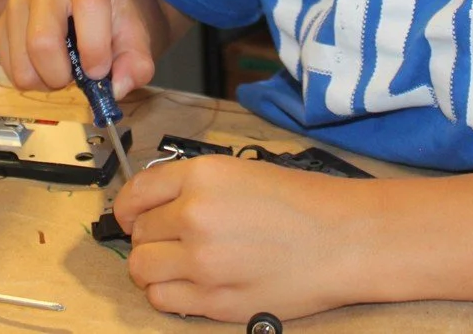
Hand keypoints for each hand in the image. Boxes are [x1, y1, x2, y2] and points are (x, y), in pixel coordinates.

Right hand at [0, 0, 155, 96]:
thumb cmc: (111, 20)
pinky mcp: (1, 24)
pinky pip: (8, 69)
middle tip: (78, 76)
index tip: (100, 71)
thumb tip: (117, 88)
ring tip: (63, 69)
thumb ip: (137, 65)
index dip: (95, 48)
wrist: (91, 5)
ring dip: (45, 82)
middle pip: (41, 42)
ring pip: (22, 64)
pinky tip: (47, 66)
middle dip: (62, 75)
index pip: (88, 7)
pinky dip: (31, 79)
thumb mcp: (135, 39)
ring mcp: (18, 3)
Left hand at [115, 156, 363, 321]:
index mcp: (202, 177)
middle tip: (171, 237)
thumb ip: (192, 184)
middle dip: (148, 234)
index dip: (128, 205)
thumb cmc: (301, 202)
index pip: (136, 192)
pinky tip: (191, 283)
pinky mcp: (214, 301)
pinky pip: (162, 300)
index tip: (130, 214)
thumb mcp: (240, 171)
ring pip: (141, 268)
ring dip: (153, 264)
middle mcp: (195, 216)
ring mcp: (203, 262)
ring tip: (178, 262)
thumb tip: (152, 202)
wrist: (345, 239)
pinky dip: (168, 293)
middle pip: (137, 231)